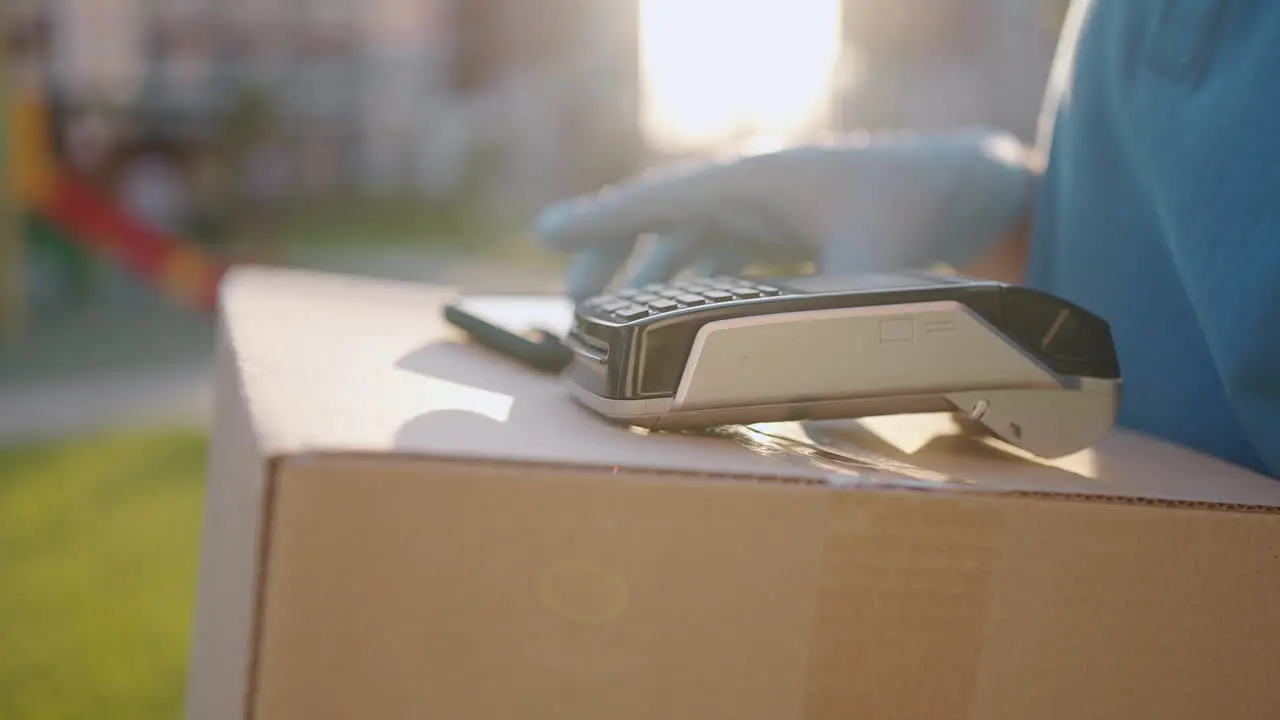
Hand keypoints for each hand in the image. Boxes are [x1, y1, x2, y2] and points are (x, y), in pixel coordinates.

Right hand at [533, 128, 1035, 300]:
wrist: (978, 182)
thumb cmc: (926, 200)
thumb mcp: (880, 267)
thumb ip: (837, 330)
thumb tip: (812, 416)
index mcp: (760, 176)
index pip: (662, 198)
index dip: (599, 219)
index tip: (544, 232)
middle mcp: (754, 186)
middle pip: (663, 219)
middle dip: (613, 254)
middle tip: (573, 302)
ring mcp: (770, 207)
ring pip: (690, 240)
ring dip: (650, 273)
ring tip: (613, 312)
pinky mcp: (788, 230)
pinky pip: (724, 254)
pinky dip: (693, 281)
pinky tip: (680, 308)